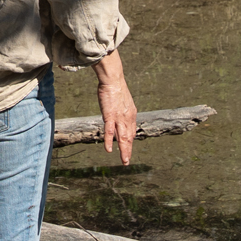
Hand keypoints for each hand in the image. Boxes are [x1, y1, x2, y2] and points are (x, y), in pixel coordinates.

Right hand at [95, 50, 136, 165]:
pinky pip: (110, 131)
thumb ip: (122, 112)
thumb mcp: (123, 102)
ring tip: (124, 161)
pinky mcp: (110, 115)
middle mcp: (127, 118)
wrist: (113, 79)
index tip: (128, 149)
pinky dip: (110, 141)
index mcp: (131, 115)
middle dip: (128, 150)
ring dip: (123, 150)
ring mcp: (119, 118)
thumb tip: (119, 118)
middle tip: (126, 161)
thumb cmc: (116, 89)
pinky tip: (109, 149)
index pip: (131, 132)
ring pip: (122, 137)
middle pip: (128, 138)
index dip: (130, 142)